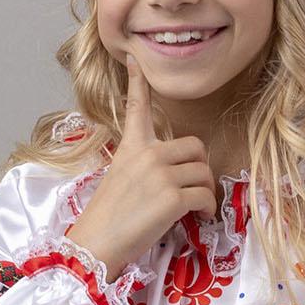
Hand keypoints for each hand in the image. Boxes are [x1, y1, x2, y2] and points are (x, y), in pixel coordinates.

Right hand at [66, 52, 218, 277]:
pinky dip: (208, 208)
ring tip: (197, 208)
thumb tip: (168, 176)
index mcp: (131, 148)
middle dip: (201, 168)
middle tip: (196, 188)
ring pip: (204, 172)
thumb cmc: (106, 220)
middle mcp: (147, 155)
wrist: (96, 245)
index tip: (134, 59)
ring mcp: (161, 174)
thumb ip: (141, 168)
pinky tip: (200, 217)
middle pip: (195, 146)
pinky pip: (205, 195)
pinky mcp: (173, 197)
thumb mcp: (118, 181)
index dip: (137, 82)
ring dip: (206, 191)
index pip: (136, 107)